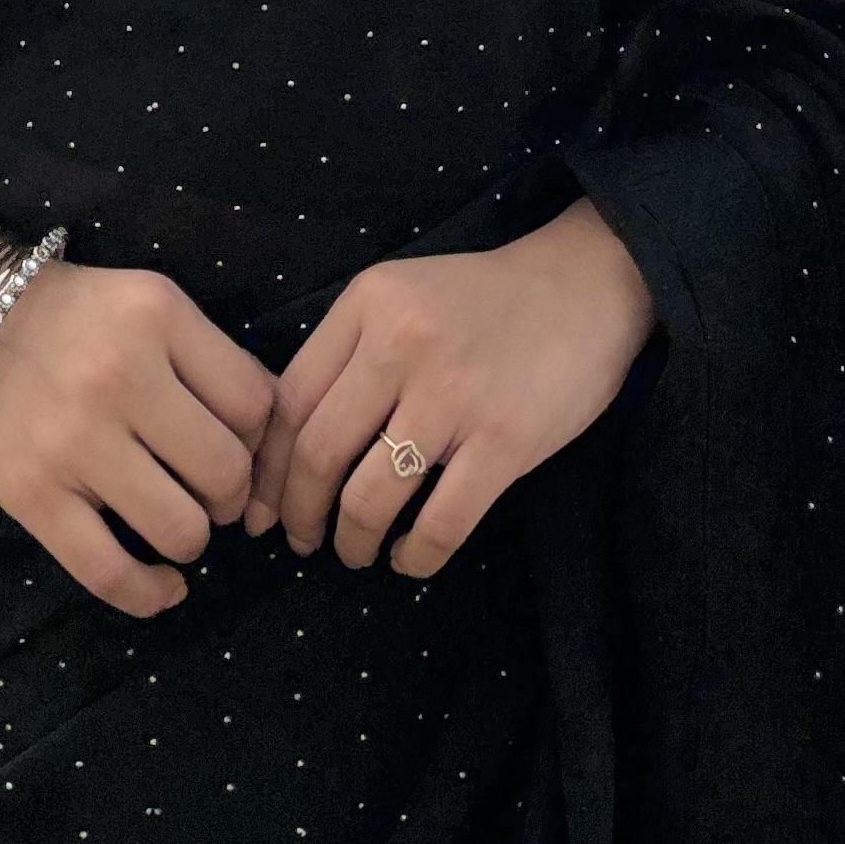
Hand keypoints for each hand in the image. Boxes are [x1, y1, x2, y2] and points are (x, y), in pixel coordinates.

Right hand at [0, 237, 277, 622]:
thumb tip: (274, 435)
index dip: (262, 441)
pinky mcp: (33, 495)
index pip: (256, 404)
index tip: (242, 450)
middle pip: (225, 471)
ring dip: (192, 539)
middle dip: (229, 496)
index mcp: (159, 316)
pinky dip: (149, 594)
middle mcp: (121, 374)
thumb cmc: (73, 314)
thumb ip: (211, 356)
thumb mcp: (150, 301)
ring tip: (177, 522)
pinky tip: (163, 588)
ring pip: (181, 529)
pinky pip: (109, 572)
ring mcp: (75, 440)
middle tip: (208, 491)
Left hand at [244, 199, 655, 577]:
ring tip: (357, 551)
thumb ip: (349, 350)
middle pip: (319, 452)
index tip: (259, 508)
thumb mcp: (402, 295)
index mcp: (369, 303)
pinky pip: (441, 524)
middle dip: (299, 513)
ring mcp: (455, 395)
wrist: (585, 286)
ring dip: (353, 540)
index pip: (289, 399)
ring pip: (371, 496)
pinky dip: (415, 556)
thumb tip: (287, 443)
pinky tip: (410, 557)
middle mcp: (402, 344)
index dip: (267, 468)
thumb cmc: (483, 299)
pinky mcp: (505, 441)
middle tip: (301, 541)